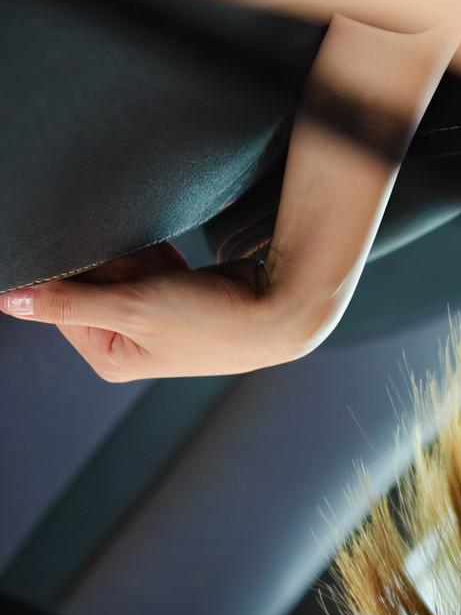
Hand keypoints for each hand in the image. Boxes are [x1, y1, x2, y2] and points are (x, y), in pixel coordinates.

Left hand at [0, 244, 320, 380]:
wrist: (280, 309)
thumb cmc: (211, 321)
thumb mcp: (131, 307)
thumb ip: (68, 300)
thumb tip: (11, 301)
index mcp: (109, 357)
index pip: (62, 300)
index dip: (83, 273)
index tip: (117, 269)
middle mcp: (126, 342)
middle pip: (90, 282)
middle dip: (115, 265)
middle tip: (148, 270)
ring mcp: (150, 319)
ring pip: (119, 269)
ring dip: (139, 258)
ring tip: (171, 272)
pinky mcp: (173, 297)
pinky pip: (147, 265)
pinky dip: (158, 257)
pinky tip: (181, 267)